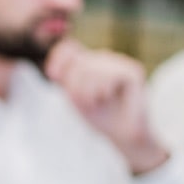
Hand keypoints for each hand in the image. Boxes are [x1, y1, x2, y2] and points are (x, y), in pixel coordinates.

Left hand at [43, 40, 167, 173]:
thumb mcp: (75, 97)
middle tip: (87, 102)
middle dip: (75, 86)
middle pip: (77, 62)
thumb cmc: (99, 116)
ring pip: (90, 68)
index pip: (68, 49)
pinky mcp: (132, 70)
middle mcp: (105, 58)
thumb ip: (65, 80)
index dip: (58, 58)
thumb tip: (51, 70)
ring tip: (99, 101)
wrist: (122, 134)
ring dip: (89, 92)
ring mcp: (119, 62)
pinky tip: (111, 98)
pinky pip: (108, 75)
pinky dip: (103, 91)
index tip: (52, 75)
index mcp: (89, 63)